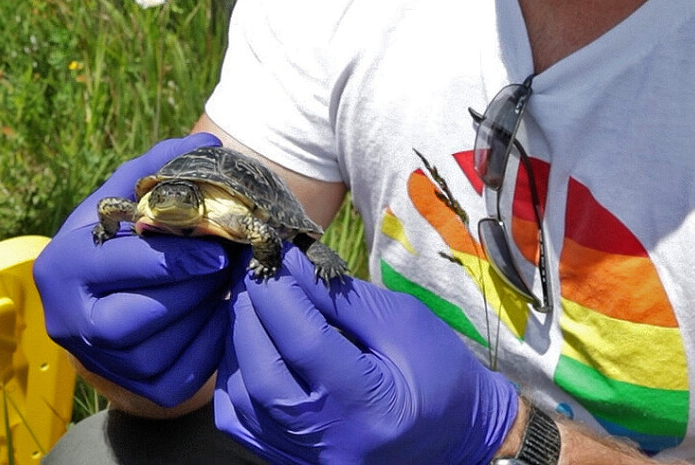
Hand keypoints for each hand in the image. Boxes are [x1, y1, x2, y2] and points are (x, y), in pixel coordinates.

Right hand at [34, 133, 236, 407]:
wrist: (108, 292)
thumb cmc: (123, 232)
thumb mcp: (129, 192)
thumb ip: (163, 165)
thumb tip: (209, 147)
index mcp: (65, 265)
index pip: (124, 265)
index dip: (175, 259)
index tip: (217, 251)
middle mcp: (70, 320)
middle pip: (135, 318)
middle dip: (191, 289)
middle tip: (227, 265)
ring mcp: (98, 361)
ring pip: (157, 350)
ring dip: (202, 314)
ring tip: (225, 283)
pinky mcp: (133, 389)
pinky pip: (179, 377)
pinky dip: (209, 344)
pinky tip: (221, 312)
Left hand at [214, 245, 517, 463]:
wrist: (458, 436)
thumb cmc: (438, 369)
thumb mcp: (401, 320)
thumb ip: (341, 297)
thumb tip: (290, 263)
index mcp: (370, 403)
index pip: (305, 341)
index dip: (280, 290)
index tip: (271, 249)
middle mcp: (332, 441)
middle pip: (262, 373)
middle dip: (250, 311)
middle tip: (250, 268)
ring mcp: (308, 459)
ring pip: (243, 402)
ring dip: (237, 342)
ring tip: (249, 299)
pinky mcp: (295, 461)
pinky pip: (243, 424)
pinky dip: (236, 379)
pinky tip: (248, 345)